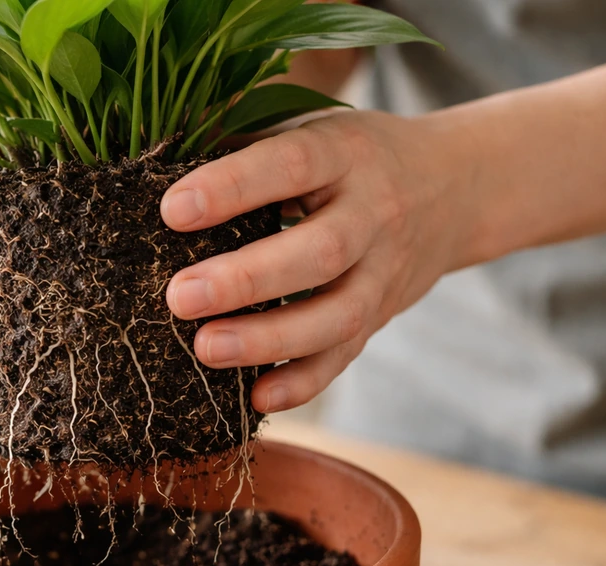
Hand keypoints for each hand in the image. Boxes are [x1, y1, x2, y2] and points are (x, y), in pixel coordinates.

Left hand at [160, 110, 478, 413]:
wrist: (452, 187)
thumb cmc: (350, 157)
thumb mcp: (313, 128)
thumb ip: (245, 142)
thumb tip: (153, 159)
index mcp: (345, 152)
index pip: (292, 163)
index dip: (234, 187)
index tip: (172, 210)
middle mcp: (373, 212)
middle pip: (319, 252)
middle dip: (246, 280)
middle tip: (179, 297)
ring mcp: (382, 272)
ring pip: (336, 315)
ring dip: (270, 339)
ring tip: (204, 349)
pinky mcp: (380, 316)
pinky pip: (346, 356)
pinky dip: (303, 382)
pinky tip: (256, 397)